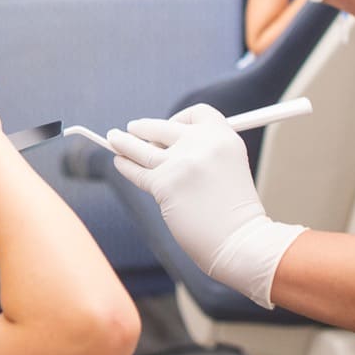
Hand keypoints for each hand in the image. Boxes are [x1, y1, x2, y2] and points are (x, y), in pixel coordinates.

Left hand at [106, 104, 305, 308]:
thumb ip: (203, 152)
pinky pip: (138, 171)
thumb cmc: (235, 214)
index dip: (180, 118)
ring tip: (113, 139)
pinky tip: (119, 162)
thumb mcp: (229, 169)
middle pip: (164, 127)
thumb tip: (161, 145)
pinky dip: (125, 166)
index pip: (197, 112)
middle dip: (146, 128)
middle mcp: (202, 143)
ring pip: (142, 147)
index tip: (170, 125)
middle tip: (133, 129)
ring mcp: (181, 162)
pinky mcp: (164, 183)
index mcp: (224, 137)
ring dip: (123, 142)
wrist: (241, 241)